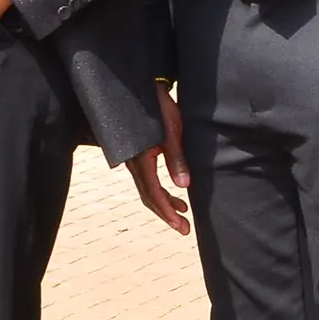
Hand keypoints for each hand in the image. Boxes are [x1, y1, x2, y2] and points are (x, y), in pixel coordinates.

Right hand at [127, 84, 191, 234]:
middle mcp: (134, 165)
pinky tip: (177, 191)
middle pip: (149, 197)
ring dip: (165, 203)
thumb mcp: (173, 133)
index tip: (181, 226)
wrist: (144, 91)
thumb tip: (184, 186)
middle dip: (166, 213)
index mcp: (141, 161)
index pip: (153, 194)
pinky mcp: (139, 156)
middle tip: (184, 228)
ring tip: (183, 212)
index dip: (167, 212)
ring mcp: (135, 161)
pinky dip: (162, 190)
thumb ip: (177, 159)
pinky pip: (148, 180)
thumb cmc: (161, 109)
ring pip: (148, 190)